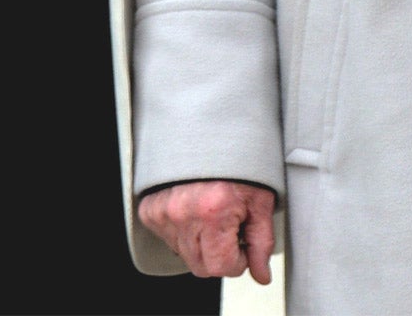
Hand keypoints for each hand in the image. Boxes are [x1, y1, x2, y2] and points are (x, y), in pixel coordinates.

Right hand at [139, 179, 275, 282]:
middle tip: (231, 226)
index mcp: (213, 212)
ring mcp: (162, 212)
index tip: (243, 240)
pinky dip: (185, 233)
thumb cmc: (241, 166)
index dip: (239, 259)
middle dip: (221, 255)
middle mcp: (182, 213)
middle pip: (201, 267)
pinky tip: (197, 212)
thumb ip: (261, 243)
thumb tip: (261, 276)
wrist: (214, 134)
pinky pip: (170, 240)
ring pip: (185, 256)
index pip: (221, 267)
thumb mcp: (261, 202)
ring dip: (203, 244)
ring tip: (215, 215)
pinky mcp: (150, 210)